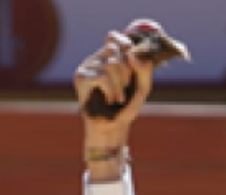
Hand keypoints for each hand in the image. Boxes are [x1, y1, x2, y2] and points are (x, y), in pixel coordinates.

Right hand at [73, 32, 155, 159]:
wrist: (113, 127)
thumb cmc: (127, 107)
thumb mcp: (143, 87)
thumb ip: (144, 69)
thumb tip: (132, 54)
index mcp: (110, 58)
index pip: (113, 37)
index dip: (123, 42)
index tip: (131, 55)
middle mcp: (97, 59)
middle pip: (115, 50)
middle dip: (127, 71)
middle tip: (126, 87)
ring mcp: (87, 67)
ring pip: (111, 64)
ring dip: (120, 85)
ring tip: (118, 98)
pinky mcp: (81, 78)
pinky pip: (102, 76)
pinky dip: (111, 90)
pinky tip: (111, 100)